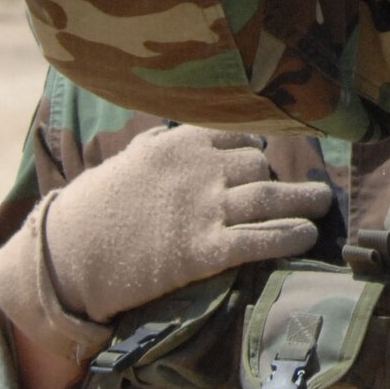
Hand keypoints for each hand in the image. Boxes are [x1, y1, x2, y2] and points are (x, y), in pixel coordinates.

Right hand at [0, 124, 330, 357]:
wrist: (65, 257)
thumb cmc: (91, 209)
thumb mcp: (127, 161)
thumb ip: (159, 143)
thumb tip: (175, 131)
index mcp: (179, 143)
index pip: (238, 136)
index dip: (256, 150)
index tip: (266, 163)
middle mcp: (196, 170)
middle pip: (258, 168)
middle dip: (277, 181)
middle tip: (295, 192)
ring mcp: (201, 209)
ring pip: (269, 198)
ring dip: (303, 201)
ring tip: (323, 205)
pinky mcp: (201, 251)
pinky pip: (258, 239)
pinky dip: (289, 236)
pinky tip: (307, 236)